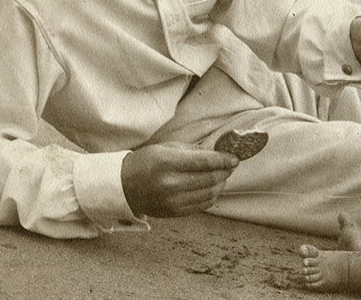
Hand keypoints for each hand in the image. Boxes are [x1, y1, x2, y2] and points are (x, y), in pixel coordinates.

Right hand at [121, 142, 238, 217]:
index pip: (206, 161)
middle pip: (210, 178)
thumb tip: (220, 150)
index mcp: (168, 162)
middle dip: (225, 171)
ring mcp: (172, 201)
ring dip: (220, 183)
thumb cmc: (148, 161)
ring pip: (210, 193)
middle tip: (230, 165)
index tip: (235, 158)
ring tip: (222, 175)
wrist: (125, 186)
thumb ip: (195, 149)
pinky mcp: (174, 213)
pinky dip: (212, 195)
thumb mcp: (168, 147)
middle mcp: (170, 183)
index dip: (224, 159)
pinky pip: (202, 205)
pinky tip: (212, 187)